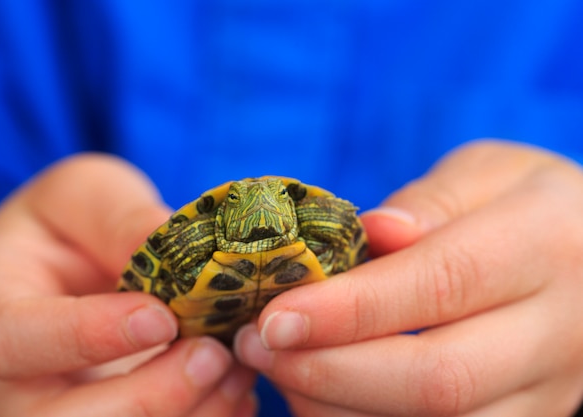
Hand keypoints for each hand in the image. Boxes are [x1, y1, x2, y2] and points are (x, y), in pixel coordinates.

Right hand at [0, 155, 256, 416]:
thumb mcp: (87, 194)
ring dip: (187, 414)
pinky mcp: (120, 411)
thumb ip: (119, 219)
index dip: (91, 337)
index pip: (18, 342)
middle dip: (148, 398)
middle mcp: (25, 378)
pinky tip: (239, 390)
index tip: (161, 318)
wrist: (79, 255)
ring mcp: (71, 406)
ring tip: (238, 370)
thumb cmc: (74, 219)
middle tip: (212, 356)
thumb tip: (175, 248)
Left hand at [234, 140, 582, 415]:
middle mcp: (558, 329)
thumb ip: (432, 202)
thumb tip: (374, 231)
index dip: (351, 308)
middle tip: (259, 345)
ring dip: (340, 406)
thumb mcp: (489, 173)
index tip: (275, 316)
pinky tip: (322, 394)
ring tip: (279, 368)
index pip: (441, 283)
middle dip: (331, 370)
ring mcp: (549, 388)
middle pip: (438, 378)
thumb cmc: (528, 203)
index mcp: (544, 244)